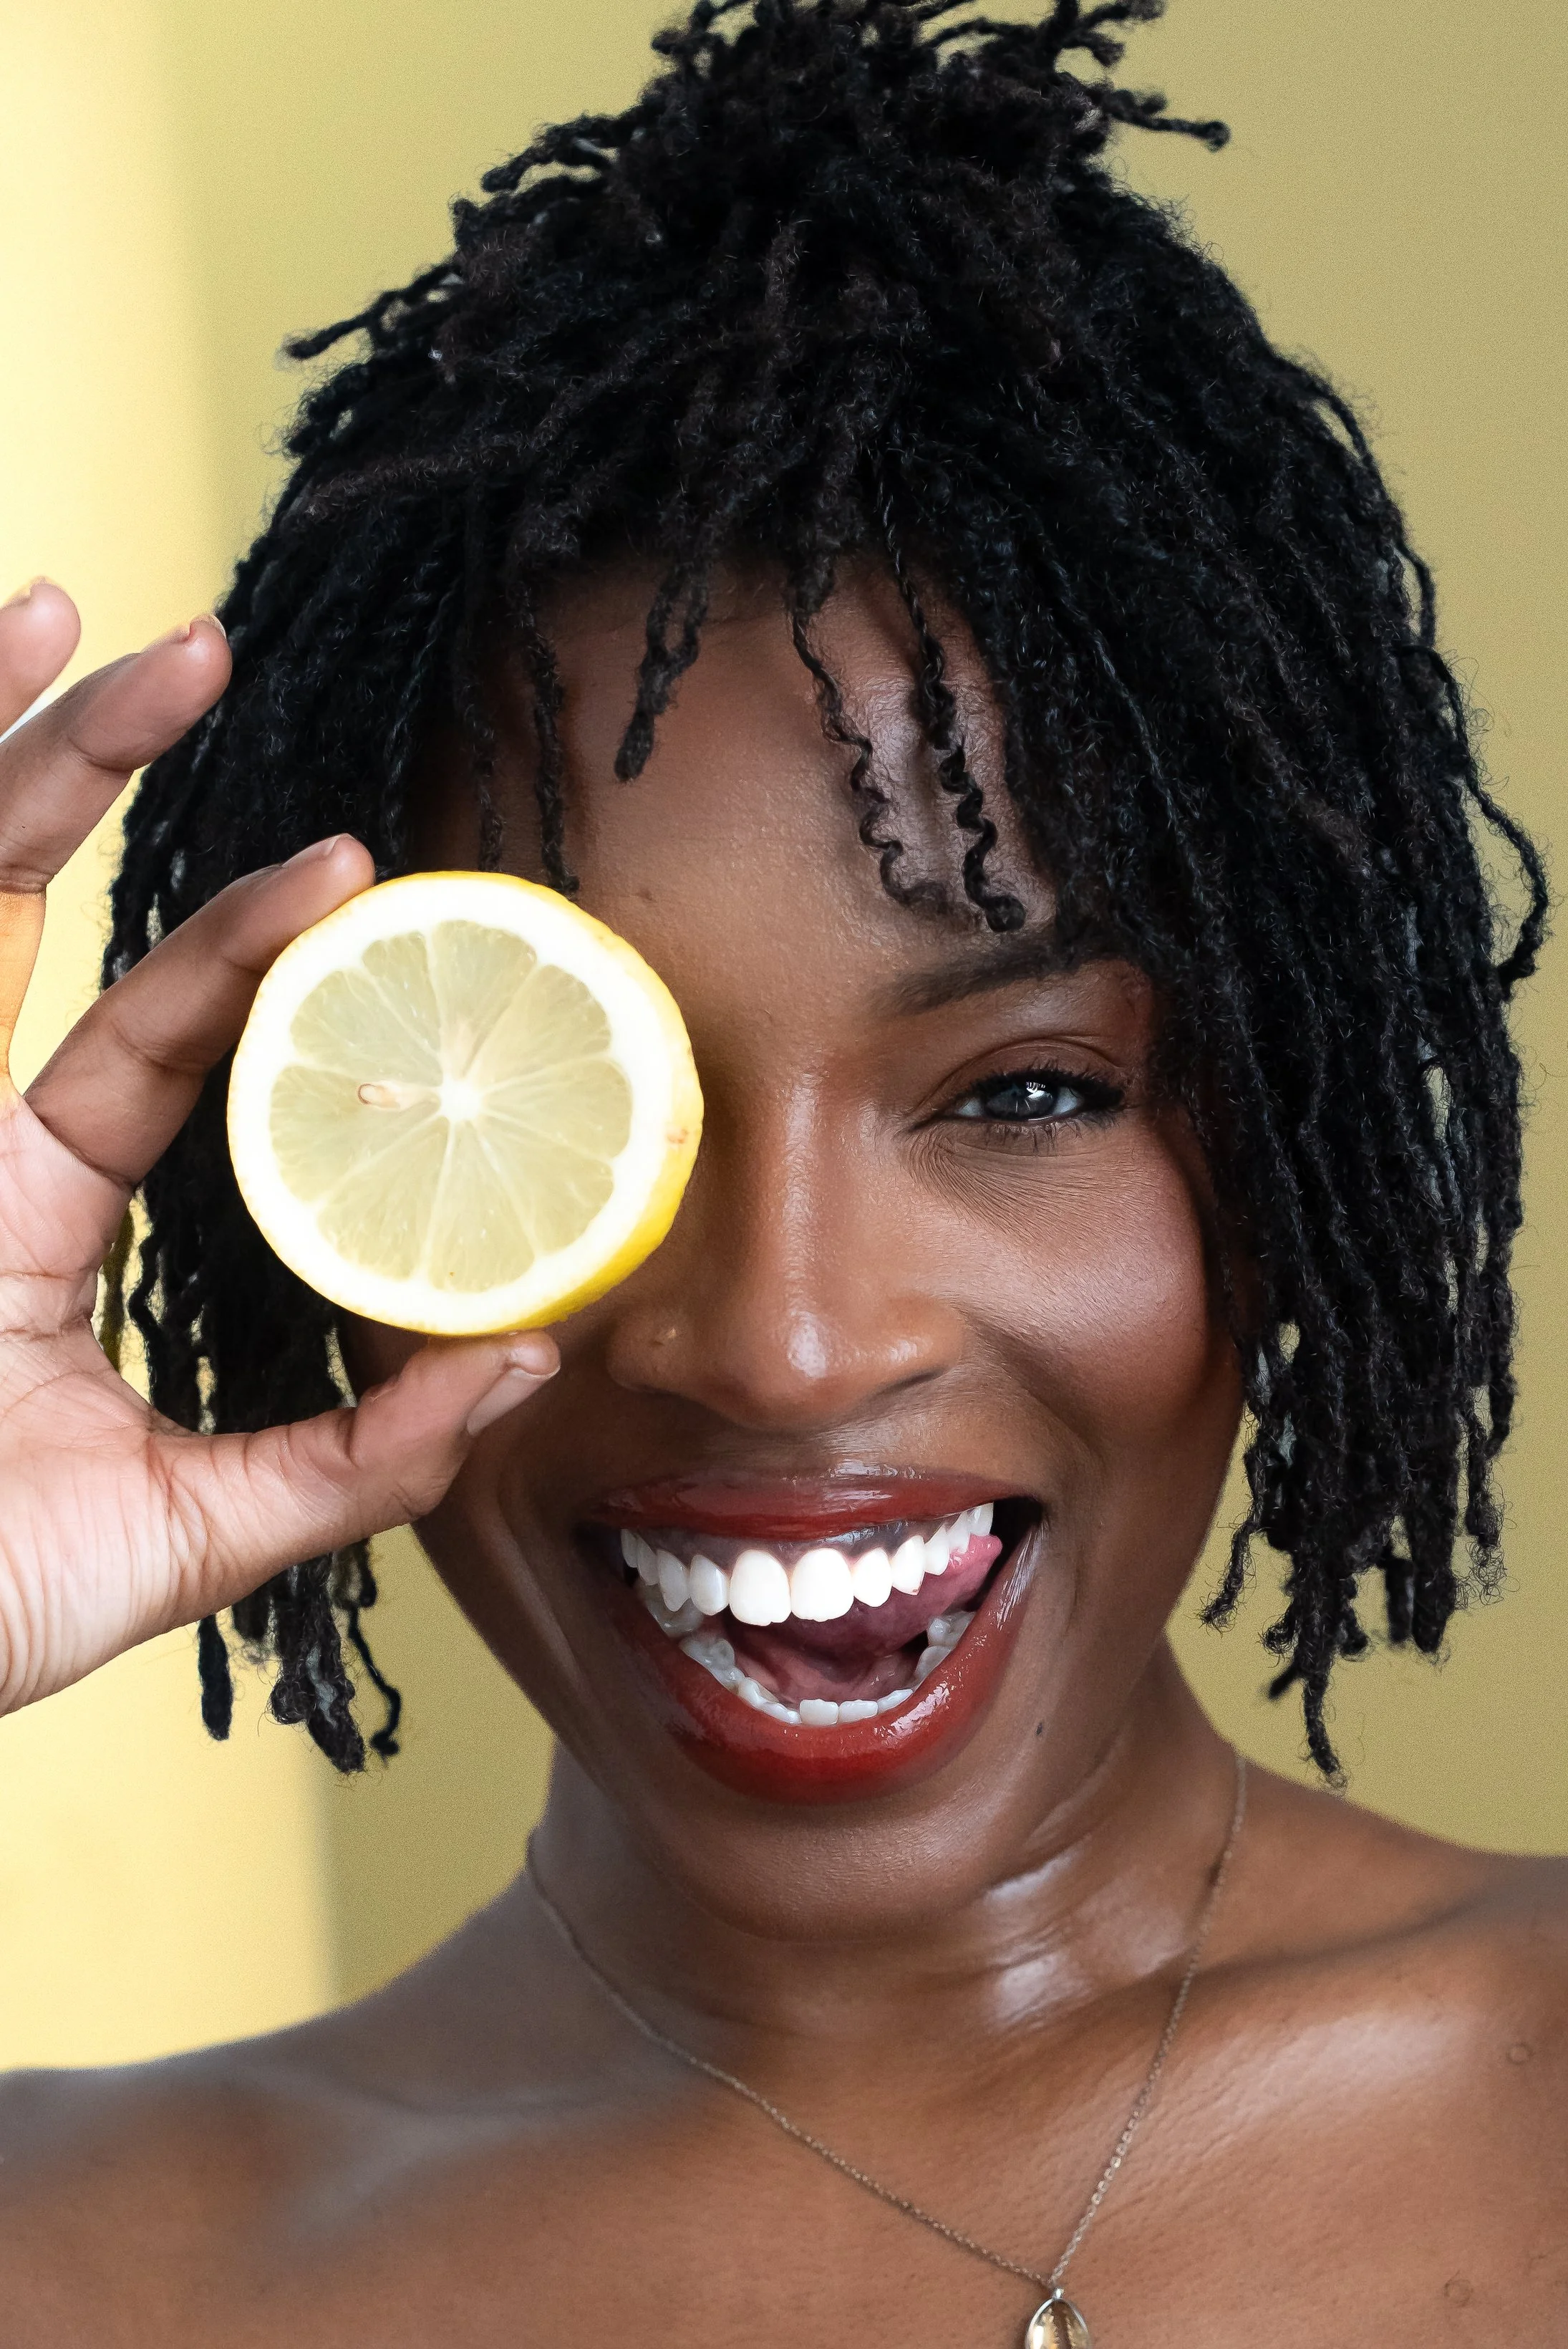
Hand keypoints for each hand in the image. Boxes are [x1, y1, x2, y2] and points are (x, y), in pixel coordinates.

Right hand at [0, 583, 557, 1716]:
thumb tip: (531, 1367)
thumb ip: (353, 1461)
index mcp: (27, 1218)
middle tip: (191, 647)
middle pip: (6, 910)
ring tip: (68, 611)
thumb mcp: (193, 1533)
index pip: (148, 1041)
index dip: (238, 948)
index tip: (351, 863)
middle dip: (82, 769)